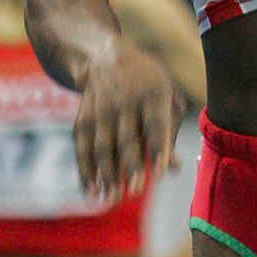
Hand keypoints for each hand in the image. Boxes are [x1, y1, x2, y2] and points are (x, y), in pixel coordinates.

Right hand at [74, 39, 184, 200]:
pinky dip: (85, 170)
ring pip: (102, 146)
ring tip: (112, 200)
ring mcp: (99, 110)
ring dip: (106, 174)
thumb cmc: (147, 83)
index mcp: (152, 92)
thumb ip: (171, 132)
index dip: (158, 148)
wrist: (103, 56)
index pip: (155, 123)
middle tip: (135, 193)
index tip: (161, 173)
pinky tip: (92, 192)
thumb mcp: (167, 96)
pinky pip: (82, 147)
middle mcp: (123, 100)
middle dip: (130, 166)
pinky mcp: (82, 119)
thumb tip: (174, 168)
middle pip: (126, 138)